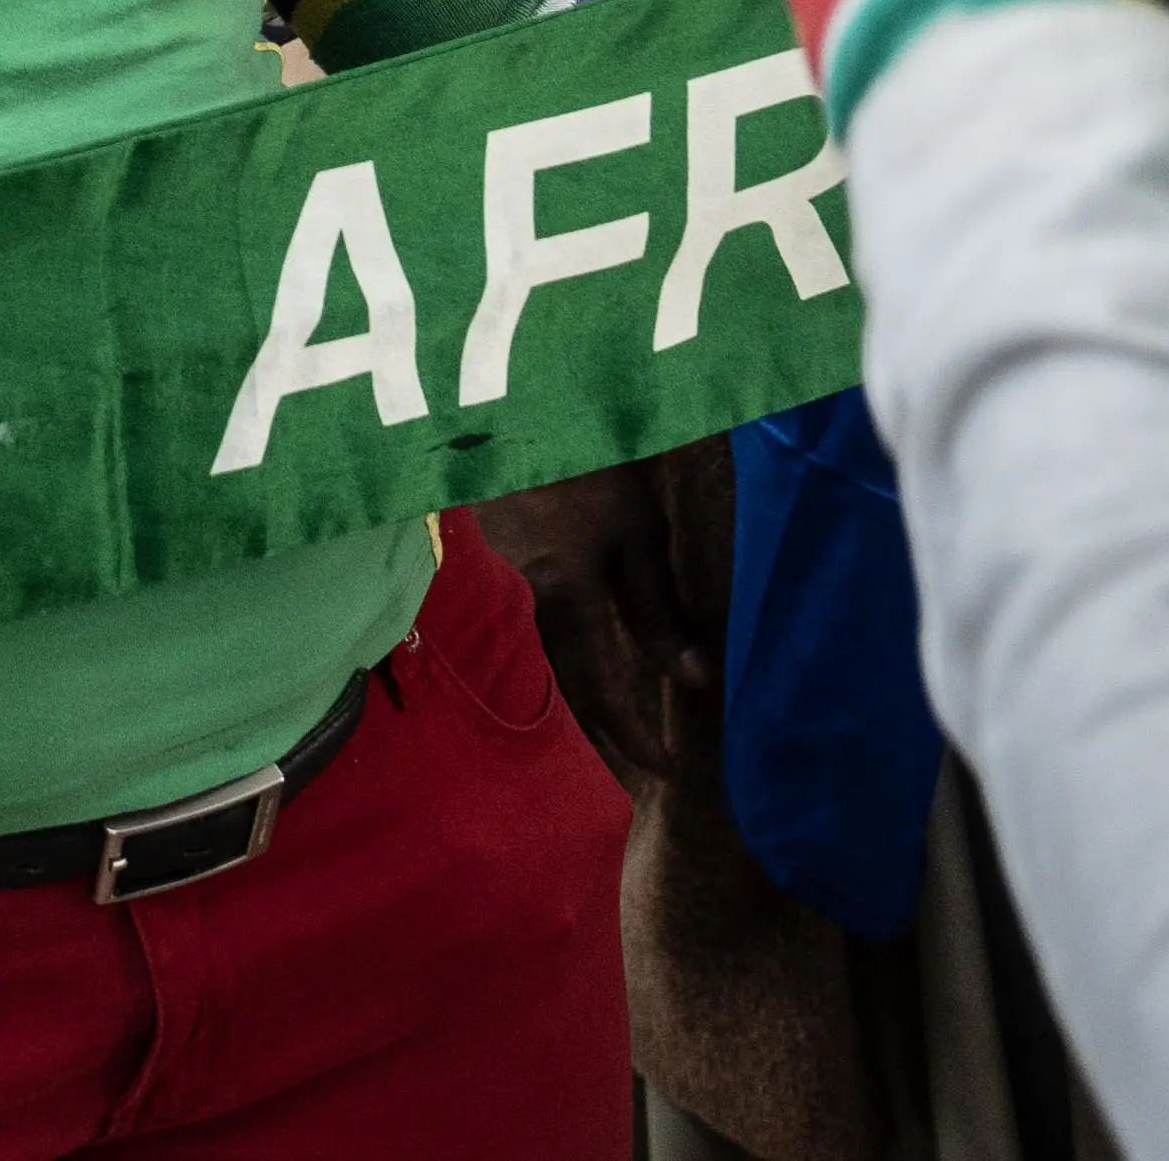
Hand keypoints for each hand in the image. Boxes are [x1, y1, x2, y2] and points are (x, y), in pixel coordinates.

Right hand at [468, 462, 712, 789]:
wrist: (510, 399)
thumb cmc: (588, 456)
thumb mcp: (635, 527)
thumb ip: (657, 608)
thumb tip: (694, 680)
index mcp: (565, 594)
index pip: (603, 688)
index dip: (635, 734)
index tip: (666, 769)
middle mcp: (519, 600)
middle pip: (559, 685)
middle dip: (599, 727)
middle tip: (635, 758)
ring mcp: (489, 583)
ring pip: (532, 658)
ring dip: (570, 694)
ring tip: (604, 721)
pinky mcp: (474, 564)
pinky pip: (511, 626)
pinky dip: (542, 655)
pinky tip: (557, 663)